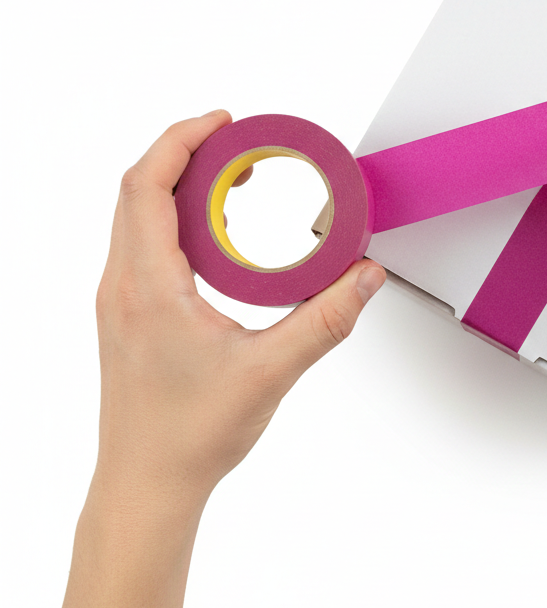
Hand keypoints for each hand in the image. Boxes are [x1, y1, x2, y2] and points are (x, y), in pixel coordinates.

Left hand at [95, 109, 385, 504]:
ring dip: (181, 186)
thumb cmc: (190, 435)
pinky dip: (175, 219)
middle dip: (189, 154)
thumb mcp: (271, 371)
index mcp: (147, 287)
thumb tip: (367, 275)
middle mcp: (121, 285)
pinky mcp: (127, 315)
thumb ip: (326, 318)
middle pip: (140, 190)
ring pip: (137, 216)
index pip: (146, 185)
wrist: (145, 485)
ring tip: (234, 181)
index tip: (225, 122)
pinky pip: (142, 243)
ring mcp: (119, 300)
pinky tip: (216, 235)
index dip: (183, 140)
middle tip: (242, 146)